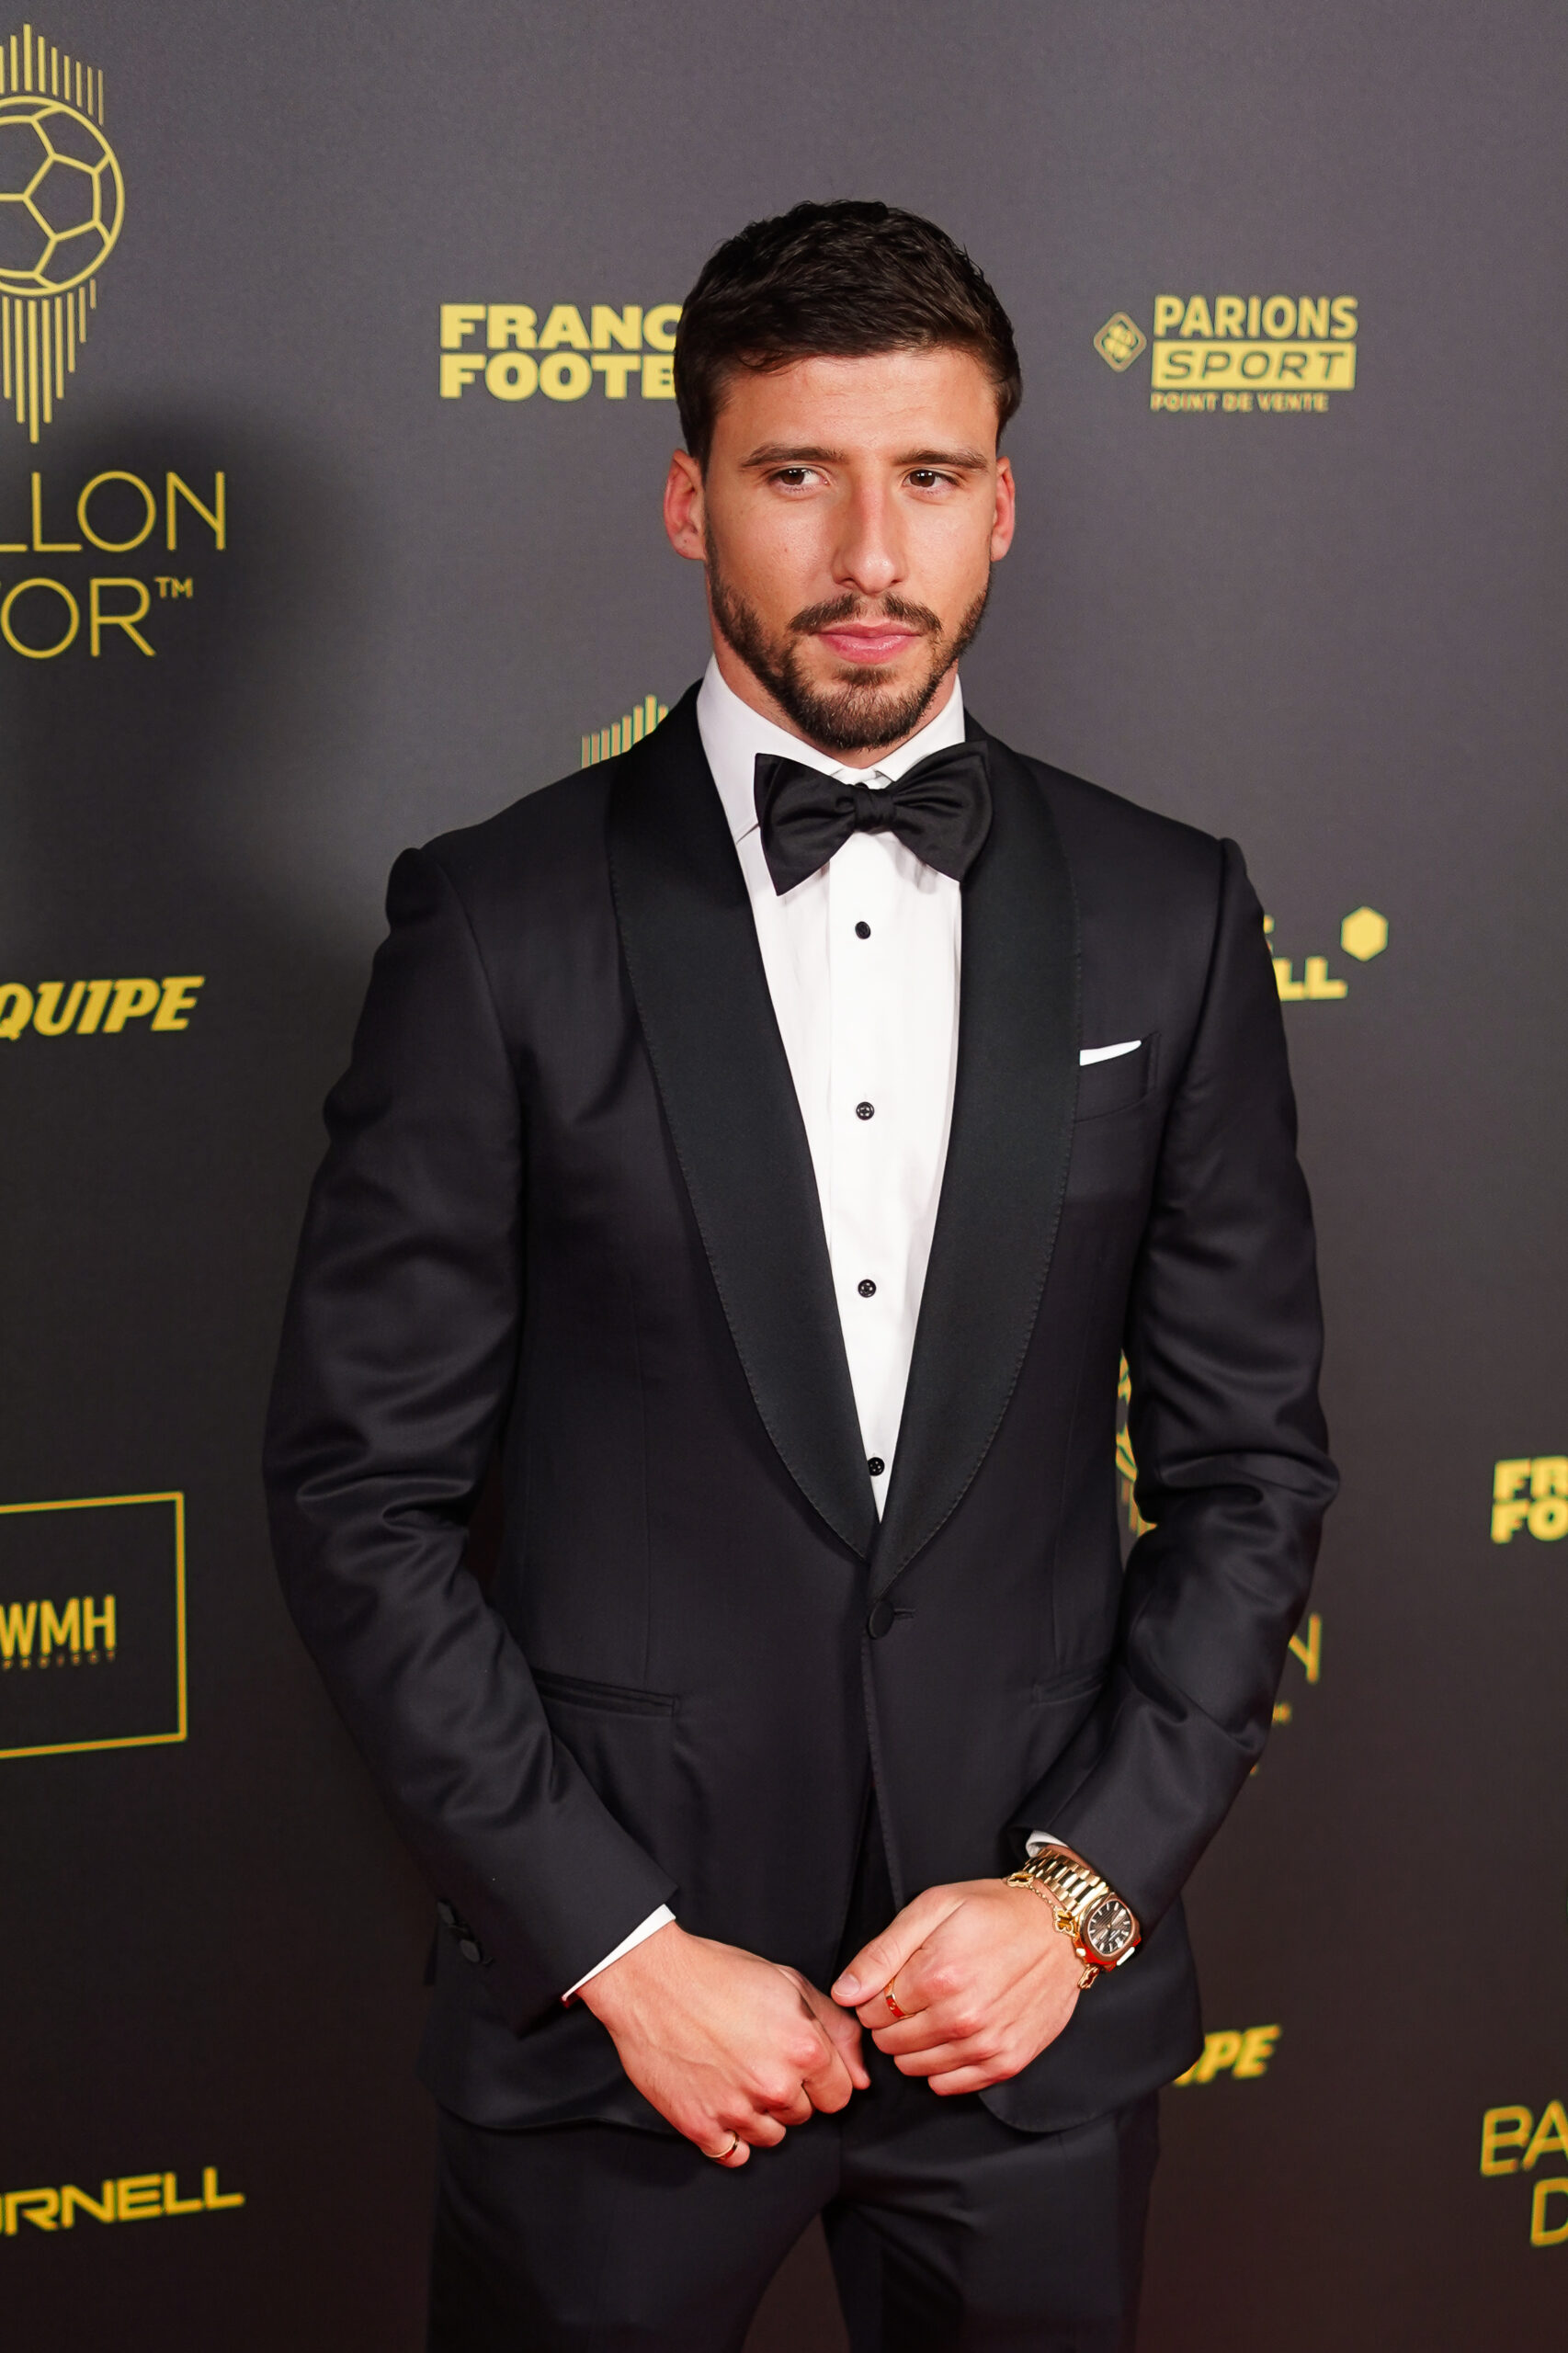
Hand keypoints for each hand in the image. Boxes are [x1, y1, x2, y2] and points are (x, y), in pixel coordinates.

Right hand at [582, 1921, 868, 2165]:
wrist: (651, 1980)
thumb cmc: (717, 1975)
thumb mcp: (789, 1983)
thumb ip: (837, 2029)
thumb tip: (863, 2077)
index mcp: (804, 2048)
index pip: (840, 2095)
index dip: (821, 2077)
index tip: (799, 2063)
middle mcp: (775, 2085)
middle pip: (805, 2116)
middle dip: (790, 2092)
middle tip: (758, 2058)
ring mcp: (737, 2110)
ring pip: (771, 2137)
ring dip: (760, 2114)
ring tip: (735, 2074)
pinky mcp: (701, 2127)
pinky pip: (733, 2154)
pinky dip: (729, 2133)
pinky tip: (718, 2098)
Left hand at [831, 1876, 1084, 2094]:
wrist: (1059, 1927)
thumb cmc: (995, 1911)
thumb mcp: (933, 1908)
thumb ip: (882, 1952)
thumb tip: (845, 1992)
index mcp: (937, 1975)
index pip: (872, 2012)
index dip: (873, 1998)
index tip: (891, 1983)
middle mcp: (961, 2017)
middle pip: (891, 2044)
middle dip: (891, 2022)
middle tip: (912, 1996)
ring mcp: (987, 2044)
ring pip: (916, 2068)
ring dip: (914, 2046)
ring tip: (933, 2013)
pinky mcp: (1008, 2061)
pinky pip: (950, 2085)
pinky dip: (941, 2067)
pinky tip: (951, 2037)